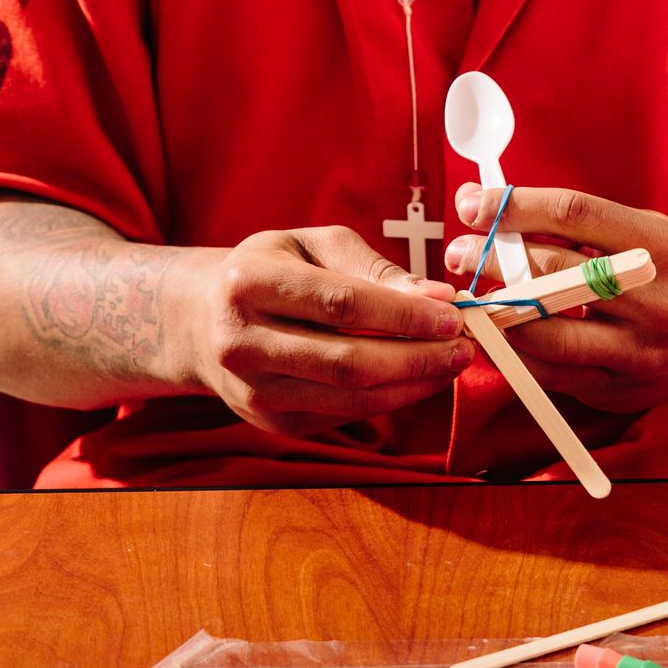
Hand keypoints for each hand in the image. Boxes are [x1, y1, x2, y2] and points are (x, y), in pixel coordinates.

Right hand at [196, 226, 472, 434]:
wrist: (202, 320)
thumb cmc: (270, 271)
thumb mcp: (312, 244)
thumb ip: (374, 268)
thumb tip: (435, 297)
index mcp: (249, 283)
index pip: (342, 305)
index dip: (405, 314)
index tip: (452, 314)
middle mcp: (243, 342)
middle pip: (350, 361)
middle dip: (418, 357)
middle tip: (464, 347)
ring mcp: (254, 390)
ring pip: (352, 398)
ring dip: (413, 385)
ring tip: (449, 364)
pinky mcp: (271, 422)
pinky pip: (345, 415)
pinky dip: (390, 400)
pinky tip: (415, 379)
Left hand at [443, 183, 667, 411]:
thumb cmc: (664, 265)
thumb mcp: (636, 227)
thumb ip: (566, 218)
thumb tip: (478, 202)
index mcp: (661, 248)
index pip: (576, 214)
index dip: (516, 206)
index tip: (473, 204)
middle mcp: (656, 304)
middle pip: (556, 277)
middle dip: (495, 262)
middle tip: (459, 251)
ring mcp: (640, 356)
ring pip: (547, 337)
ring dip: (495, 315)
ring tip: (469, 297)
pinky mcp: (620, 392)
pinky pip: (550, 375)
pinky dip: (513, 352)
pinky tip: (493, 333)